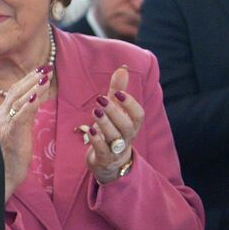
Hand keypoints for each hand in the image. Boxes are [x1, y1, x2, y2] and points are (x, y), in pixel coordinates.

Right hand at [0, 67, 48, 201]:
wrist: (2, 177)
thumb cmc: (10, 158)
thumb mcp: (18, 133)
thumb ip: (23, 117)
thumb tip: (33, 102)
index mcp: (1, 117)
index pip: (13, 93)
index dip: (27, 80)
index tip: (40, 70)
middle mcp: (0, 117)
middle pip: (16, 92)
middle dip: (32, 78)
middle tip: (46, 67)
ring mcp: (5, 125)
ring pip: (19, 99)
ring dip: (34, 86)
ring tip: (46, 76)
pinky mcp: (12, 133)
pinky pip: (22, 114)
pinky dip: (31, 102)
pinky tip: (40, 94)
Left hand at [82, 66, 143, 183]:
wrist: (108, 161)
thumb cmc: (113, 131)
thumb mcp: (115, 110)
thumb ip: (118, 90)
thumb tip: (123, 68)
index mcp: (132, 125)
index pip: (138, 114)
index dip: (130, 104)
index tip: (117, 92)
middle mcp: (127, 137)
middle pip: (126, 125)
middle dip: (115, 112)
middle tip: (101, 99)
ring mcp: (116, 149)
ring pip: (114, 137)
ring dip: (104, 123)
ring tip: (94, 111)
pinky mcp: (104, 158)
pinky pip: (102, 150)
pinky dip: (96, 140)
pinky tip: (89, 129)